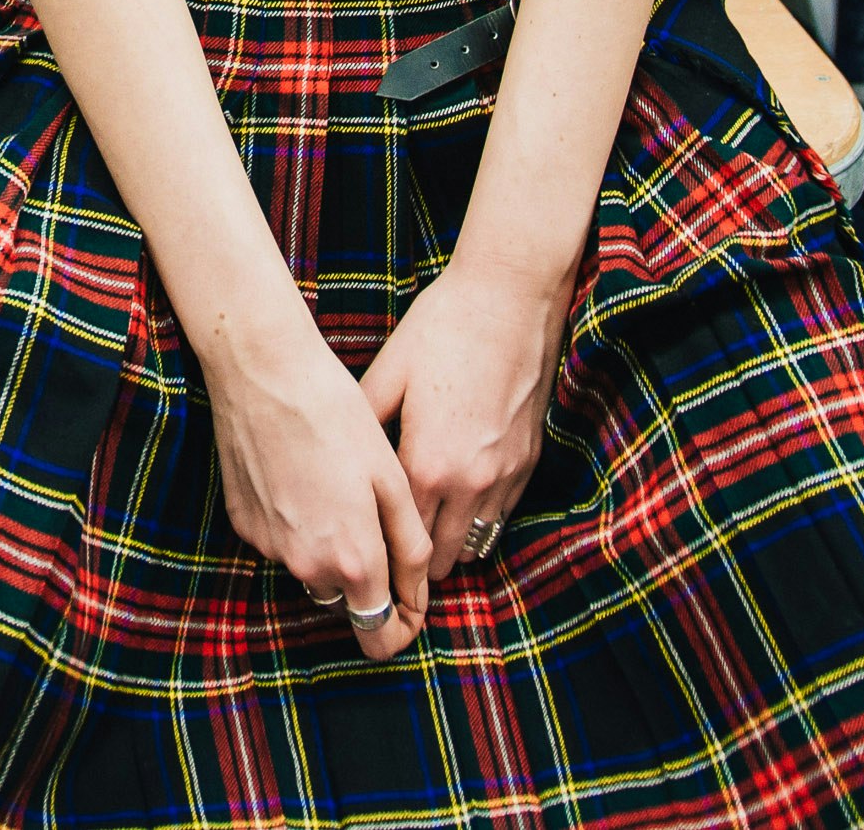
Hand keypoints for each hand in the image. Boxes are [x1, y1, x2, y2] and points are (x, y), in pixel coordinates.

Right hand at [205, 304, 437, 659]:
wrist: (262, 373)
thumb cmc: (336, 415)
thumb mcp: (390, 479)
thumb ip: (408, 546)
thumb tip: (414, 592)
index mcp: (352, 558)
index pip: (379, 636)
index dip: (403, 626)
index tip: (412, 601)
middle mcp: (306, 565)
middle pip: (347, 603)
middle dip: (368, 581)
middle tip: (381, 523)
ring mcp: (269, 547)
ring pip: (313, 570)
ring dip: (333, 551)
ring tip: (341, 488)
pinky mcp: (243, 524)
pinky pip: (283, 543)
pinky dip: (299, 526)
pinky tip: (305, 477)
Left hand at [358, 247, 575, 590]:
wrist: (511, 300)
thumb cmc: (443, 329)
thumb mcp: (389, 373)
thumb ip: (363, 423)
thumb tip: (336, 453)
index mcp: (425, 464)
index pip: (400, 540)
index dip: (382, 554)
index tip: (366, 560)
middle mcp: (469, 482)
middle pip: (442, 558)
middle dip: (415, 564)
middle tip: (390, 557)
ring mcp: (504, 476)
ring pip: (476, 544)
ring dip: (450, 546)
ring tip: (422, 537)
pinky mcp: (528, 463)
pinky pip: (502, 517)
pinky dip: (479, 521)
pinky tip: (457, 506)